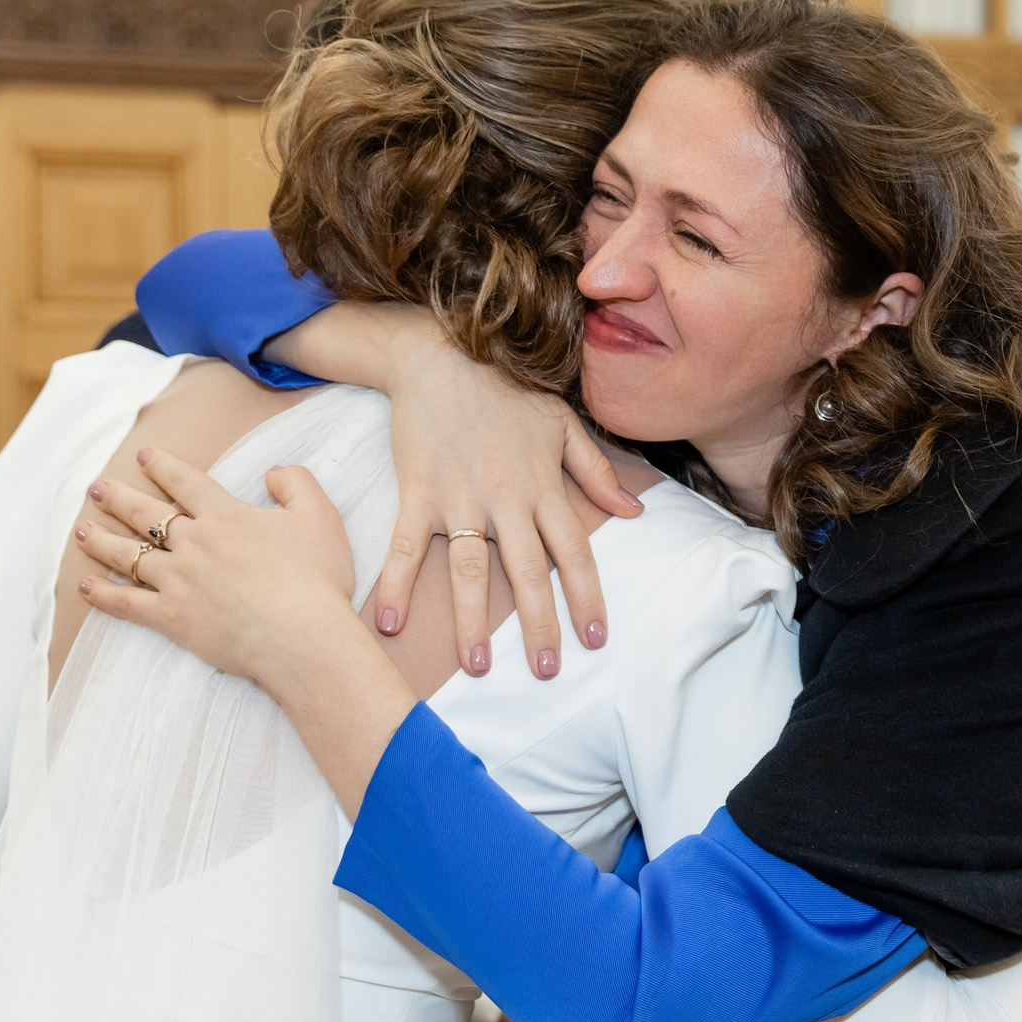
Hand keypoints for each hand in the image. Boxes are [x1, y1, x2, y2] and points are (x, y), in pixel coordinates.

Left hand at [76, 449, 364, 685]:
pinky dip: (104, 595)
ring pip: (127, 555)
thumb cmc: (316, 577)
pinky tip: (86, 586)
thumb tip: (272, 472)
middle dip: (117, 497)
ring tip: (81, 531)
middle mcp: (193, 543)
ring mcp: (177, 580)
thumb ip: (296, 482)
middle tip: (96, 489)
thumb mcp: (320, 516)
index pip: (185, 482)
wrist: (302, 634)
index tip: (144, 456)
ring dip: (101, 540)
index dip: (162, 466)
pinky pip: (127, 603)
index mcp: (225, 516)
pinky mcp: (171, 617)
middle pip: (145, 514)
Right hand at [370, 321, 641, 678]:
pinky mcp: (418, 491)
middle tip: (547, 669)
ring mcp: (459, 498)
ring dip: (472, 621)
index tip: (595, 639)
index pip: (574, 553)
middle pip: (528, 573)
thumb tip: (634, 511)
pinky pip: (406, 547)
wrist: (442, 352)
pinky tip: (387, 625)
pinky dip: (395, 585)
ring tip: (479, 666)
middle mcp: (506, 499)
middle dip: (538, 625)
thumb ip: (596, 471)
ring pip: (470, 570)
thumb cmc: (507, 389)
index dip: (587, 598)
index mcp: (544, 486)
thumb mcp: (563, 422)